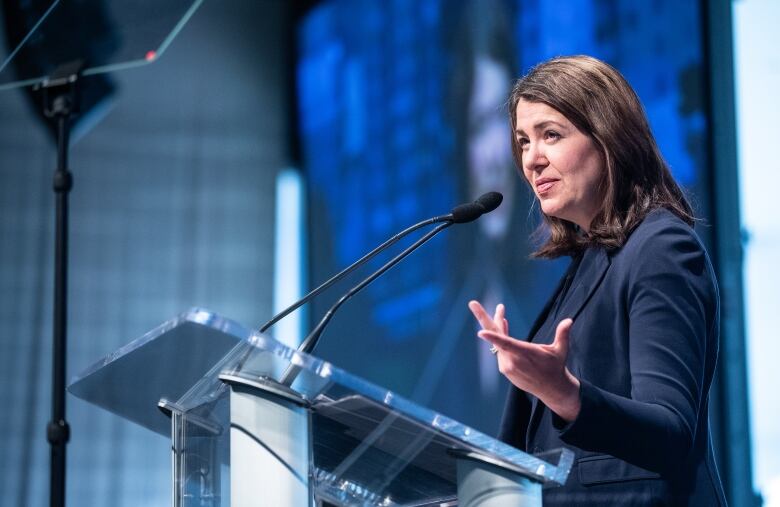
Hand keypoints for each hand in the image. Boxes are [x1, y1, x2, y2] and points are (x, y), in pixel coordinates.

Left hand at [468, 300, 581, 421]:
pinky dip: (499, 338)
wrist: (551, 389)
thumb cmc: (556, 367)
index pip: (506, 344)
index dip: (493, 337)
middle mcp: (511, 360)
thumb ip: (562, 335)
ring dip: (498, 326)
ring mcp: (506, 366)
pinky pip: (499, 350)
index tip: (480, 332)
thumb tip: (569, 321)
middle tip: (472, 303)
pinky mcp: (505, 369)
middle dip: (483, 318)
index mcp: (523, 354)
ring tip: (500, 310)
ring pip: (498, 342)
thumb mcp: (561, 350)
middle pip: (495, 336)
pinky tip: (502, 326)